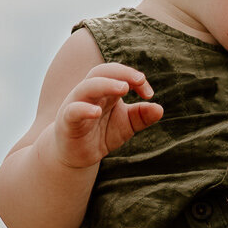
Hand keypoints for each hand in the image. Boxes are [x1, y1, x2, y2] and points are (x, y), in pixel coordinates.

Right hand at [48, 65, 162, 169]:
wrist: (76, 155)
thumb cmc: (100, 134)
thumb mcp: (126, 126)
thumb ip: (141, 116)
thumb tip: (160, 109)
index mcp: (105, 91)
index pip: (118, 74)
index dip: (134, 78)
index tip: (149, 93)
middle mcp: (90, 93)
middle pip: (101, 72)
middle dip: (122, 72)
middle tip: (140, 79)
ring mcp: (76, 104)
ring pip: (87, 86)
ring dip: (106, 84)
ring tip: (124, 88)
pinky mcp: (67, 121)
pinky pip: (74, 110)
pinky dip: (84, 109)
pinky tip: (96, 112)